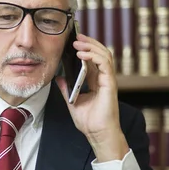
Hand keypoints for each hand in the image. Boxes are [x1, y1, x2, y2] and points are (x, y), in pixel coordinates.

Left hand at [56, 34, 128, 161]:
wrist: (97, 133)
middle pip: (100, 53)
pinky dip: (94, 56)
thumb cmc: (88, 121)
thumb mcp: (72, 101)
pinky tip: (82, 54)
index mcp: (96, 81)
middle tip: (76, 36)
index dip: (85, 48)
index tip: (74, 40)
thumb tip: (58, 78)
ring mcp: (108, 80)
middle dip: (89, 42)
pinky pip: (105, 64)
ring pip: (104, 55)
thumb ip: (66, 88)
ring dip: (91, 46)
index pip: (93, 59)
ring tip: (78, 42)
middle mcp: (103, 78)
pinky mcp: (110, 83)